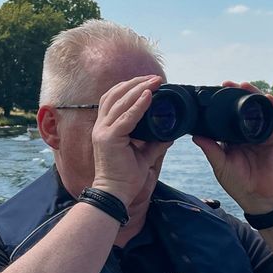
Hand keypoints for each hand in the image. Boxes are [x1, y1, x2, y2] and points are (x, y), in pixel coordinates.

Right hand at [90, 74, 173, 206]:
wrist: (115, 195)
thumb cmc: (125, 177)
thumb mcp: (144, 155)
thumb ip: (155, 143)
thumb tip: (170, 134)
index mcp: (106, 127)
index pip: (114, 99)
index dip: (131, 87)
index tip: (149, 82)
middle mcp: (101, 126)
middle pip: (115, 94)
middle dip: (136, 82)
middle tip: (156, 78)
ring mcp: (103, 131)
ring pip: (120, 101)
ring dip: (138, 88)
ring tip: (155, 81)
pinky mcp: (109, 139)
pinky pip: (126, 117)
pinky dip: (138, 105)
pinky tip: (149, 96)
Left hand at [191, 81, 272, 213]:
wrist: (258, 197)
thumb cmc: (239, 183)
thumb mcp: (220, 165)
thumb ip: (210, 149)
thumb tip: (195, 136)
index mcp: (234, 138)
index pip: (229, 115)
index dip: (223, 103)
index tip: (213, 92)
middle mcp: (249, 132)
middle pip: (245, 108)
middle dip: (238, 94)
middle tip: (227, 84)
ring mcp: (264, 134)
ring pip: (261, 109)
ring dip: (254, 95)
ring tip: (245, 85)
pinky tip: (267, 98)